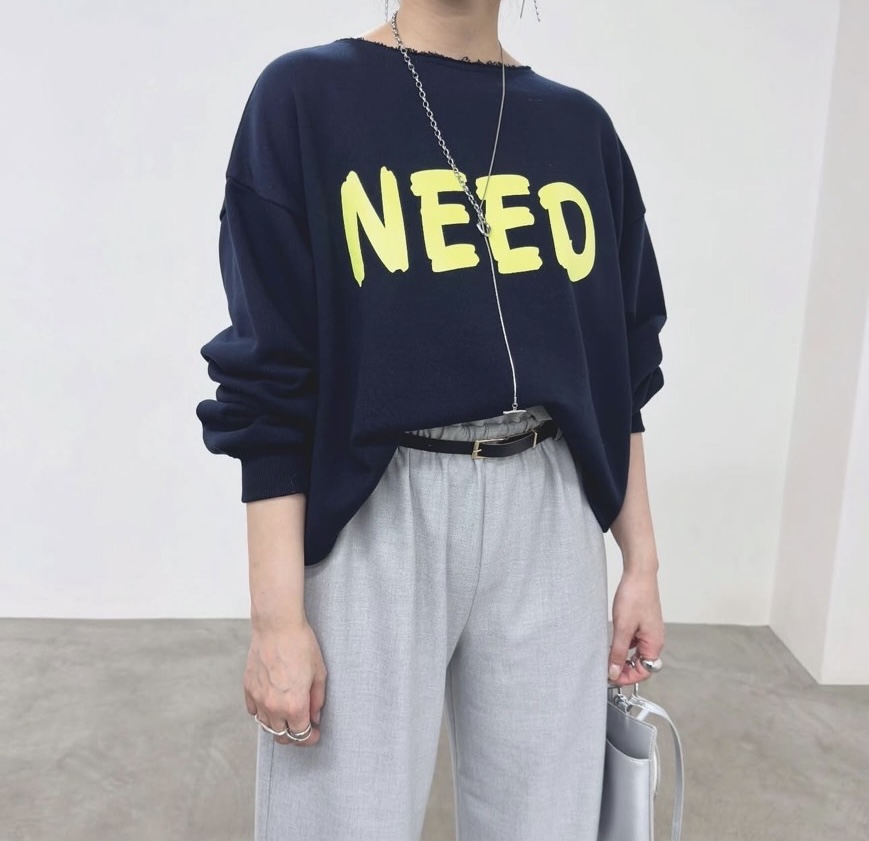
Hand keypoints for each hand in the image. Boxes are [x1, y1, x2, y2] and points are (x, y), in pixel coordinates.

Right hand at [244, 619, 326, 746]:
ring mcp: (258, 698)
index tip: (314, 734)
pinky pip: (254, 711)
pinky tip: (272, 704)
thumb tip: (314, 716)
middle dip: (294, 736)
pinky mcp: (248, 688)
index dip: (310, 737)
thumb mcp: (319, 673)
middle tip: (302, 728)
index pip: (301, 735)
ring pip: (266, 725)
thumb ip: (317, 699)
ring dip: (278, 725)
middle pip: (281, 736)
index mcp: (294, 705)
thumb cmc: (301, 645)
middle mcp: (273, 706)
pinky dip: (263, 712)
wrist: (277, 626)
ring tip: (288, 715)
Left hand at [607, 567, 663, 686]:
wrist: (639, 573)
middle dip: (624, 668)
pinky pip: (635, 641)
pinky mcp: (643, 623)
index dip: (627, 677)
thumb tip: (614, 672)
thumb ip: (617, 653)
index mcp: (654, 643)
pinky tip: (612, 640)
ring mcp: (649, 631)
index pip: (644, 672)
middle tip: (607, 668)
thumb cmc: (634, 596)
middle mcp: (655, 639)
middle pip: (641, 664)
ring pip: (636, 652)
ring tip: (607, 655)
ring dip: (623, 656)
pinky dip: (624, 645)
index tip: (611, 677)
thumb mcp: (622, 628)